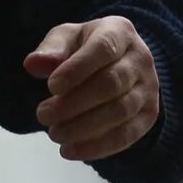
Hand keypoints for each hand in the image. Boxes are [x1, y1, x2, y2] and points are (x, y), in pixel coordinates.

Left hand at [23, 17, 161, 161]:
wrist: (117, 63)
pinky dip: (97, 146)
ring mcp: (148, 88)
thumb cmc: (85, 49)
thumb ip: (51, 49)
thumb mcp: (66, 39)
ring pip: (120, 111)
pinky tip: (70, 150)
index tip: (51, 87)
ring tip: (55, 134)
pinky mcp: (148, 115)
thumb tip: (33, 64)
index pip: (103, 49)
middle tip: (43, 115)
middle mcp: (140, 59)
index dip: (77, 69)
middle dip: (74, 103)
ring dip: (84, 127)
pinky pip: (127, 135)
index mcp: (119, 32)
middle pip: (112, 83)